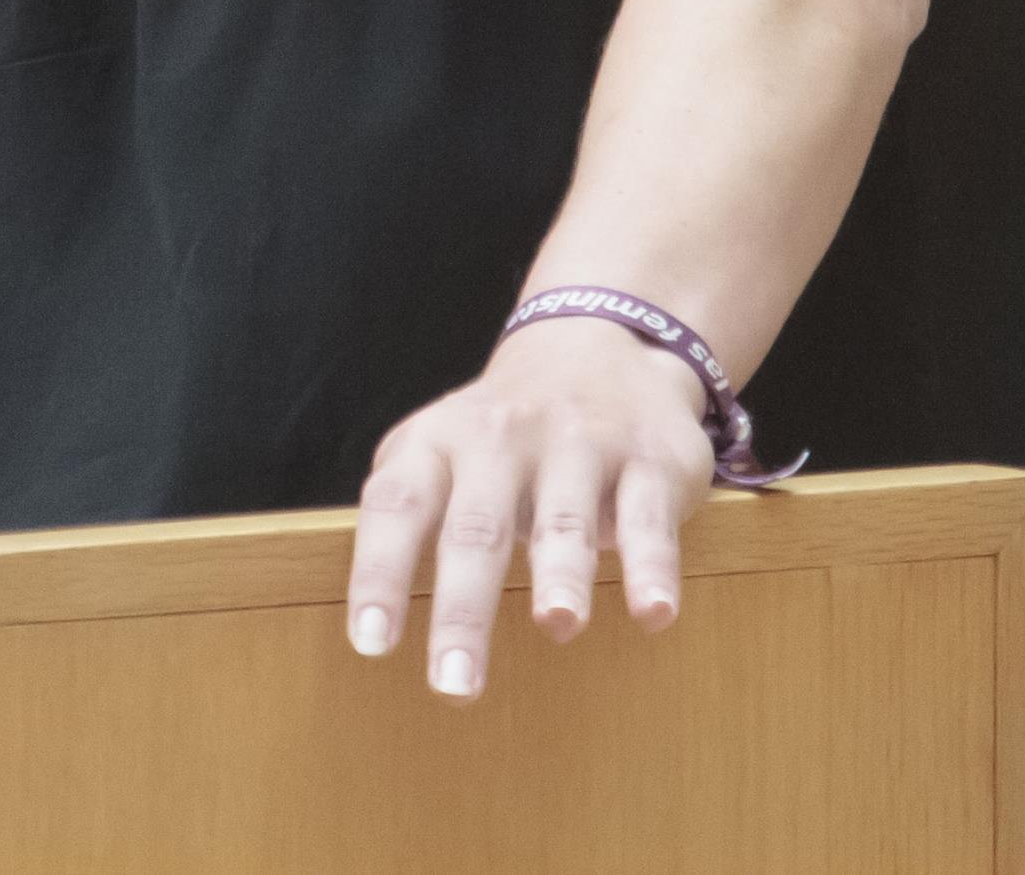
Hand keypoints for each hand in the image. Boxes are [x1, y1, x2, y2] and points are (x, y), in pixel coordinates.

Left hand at [345, 317, 717, 699]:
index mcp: (439, 442)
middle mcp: (502, 438)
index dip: (380, 573)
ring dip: (560, 572)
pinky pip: (648, 517)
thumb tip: (376, 622)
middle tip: (454, 683)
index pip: (398, 507)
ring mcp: (578, 443)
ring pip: (564, 515)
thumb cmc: (502, 434)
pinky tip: (653, 611)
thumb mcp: (442, 451)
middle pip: (476, 527)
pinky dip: (651, 565)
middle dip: (464, 608)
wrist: (598, 342)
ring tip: (556, 623)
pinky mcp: (649, 458)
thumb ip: (411, 519)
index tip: (371, 644)